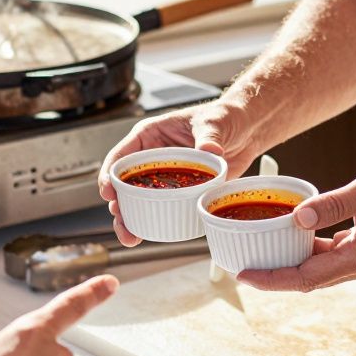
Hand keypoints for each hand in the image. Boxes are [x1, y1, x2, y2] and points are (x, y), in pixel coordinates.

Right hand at [98, 101, 260, 245]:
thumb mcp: (214, 122)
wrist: (248, 130)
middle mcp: (153, 158)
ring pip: (139, 201)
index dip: (110, 174)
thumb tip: (210, 149)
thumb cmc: (225, 117)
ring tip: (131, 238)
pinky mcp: (181, 191)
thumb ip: (209, 136)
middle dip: (118, 205)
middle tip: (121, 221)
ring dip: (132, 219)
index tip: (108, 192)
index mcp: (151, 136)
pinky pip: (163, 208)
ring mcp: (166, 176)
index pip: (122, 156)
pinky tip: (150, 236)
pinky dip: (155, 222)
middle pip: (125, 184)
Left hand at [237, 160, 355, 291]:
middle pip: (307, 279)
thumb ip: (334, 204)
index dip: (273, 279)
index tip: (244, 276)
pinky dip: (306, 250)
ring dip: (288, 264)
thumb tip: (298, 218)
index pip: (307, 277)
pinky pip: (328, 255)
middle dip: (273, 276)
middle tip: (238, 267)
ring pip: (316, 268)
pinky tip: (289, 236)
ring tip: (256, 253)